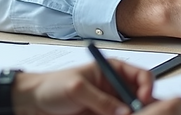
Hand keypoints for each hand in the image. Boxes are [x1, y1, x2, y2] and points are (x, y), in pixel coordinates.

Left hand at [13, 59, 180, 114]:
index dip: (146, 88)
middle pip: (140, 97)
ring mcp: (111, 104)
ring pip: (131, 112)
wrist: (34, 101)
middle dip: (144, 107)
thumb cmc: (52, 85)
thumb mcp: (77, 89)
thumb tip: (123, 112)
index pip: (141, 76)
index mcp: (112, 70)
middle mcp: (115, 87)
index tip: (142, 100)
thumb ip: (100, 100)